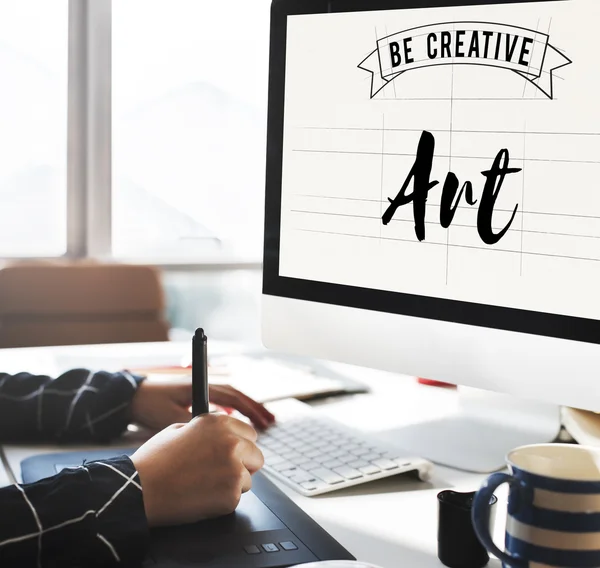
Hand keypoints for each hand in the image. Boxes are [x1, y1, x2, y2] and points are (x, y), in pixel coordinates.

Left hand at [129, 376, 274, 430]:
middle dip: (255, 409)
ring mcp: (199, 393)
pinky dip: (233, 412)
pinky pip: (221, 404)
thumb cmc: (149, 405)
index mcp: (200, 390)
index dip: (251, 408)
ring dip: (246, 410)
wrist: (130, 397)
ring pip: (231, 400)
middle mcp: (203, 389)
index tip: (264, 420)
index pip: (233, 397)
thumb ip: (195, 427)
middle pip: (237, 397)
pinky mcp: (194, 401)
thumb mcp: (172, 419)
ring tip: (262, 422)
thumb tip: (218, 440)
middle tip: (271, 421)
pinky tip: (237, 424)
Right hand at [131, 414, 263, 525]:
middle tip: (219, 473)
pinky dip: (223, 501)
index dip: (240, 445)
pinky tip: (202, 497)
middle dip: (242, 465)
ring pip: (248, 478)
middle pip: (256, 456)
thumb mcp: (179, 429)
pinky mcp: (232, 493)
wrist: (140, 489)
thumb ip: (206, 429)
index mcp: (219, 423)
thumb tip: (221, 434)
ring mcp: (234, 468)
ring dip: (232, 484)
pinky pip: (237, 498)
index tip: (232, 453)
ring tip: (204, 485)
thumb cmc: (154, 461)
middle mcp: (231, 442)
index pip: (250, 434)